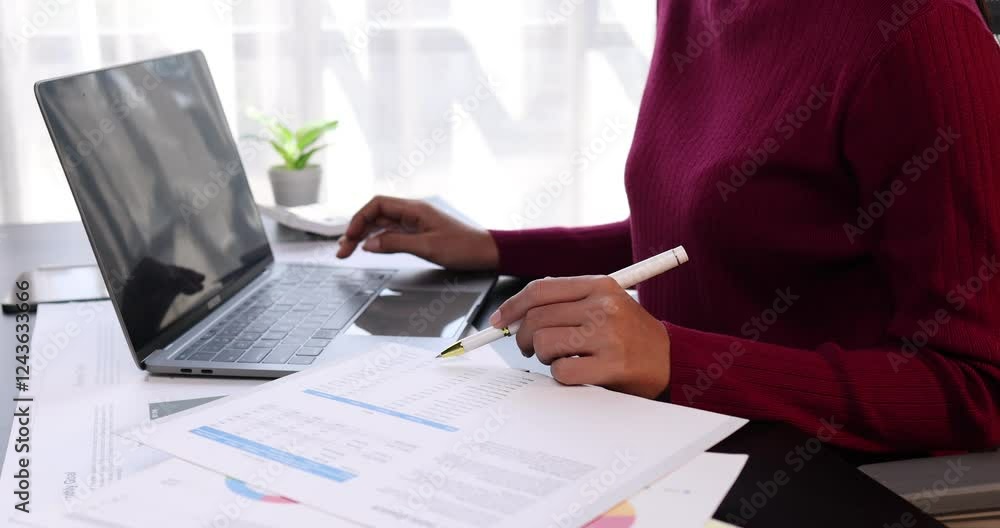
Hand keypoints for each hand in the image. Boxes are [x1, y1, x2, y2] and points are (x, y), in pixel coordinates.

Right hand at [336, 196, 498, 270]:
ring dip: (363, 236)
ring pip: (381, 225)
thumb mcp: (428, 248)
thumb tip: (369, 244)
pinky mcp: (419, 233)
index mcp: (415, 209)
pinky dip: (377, 240)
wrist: (487, 251)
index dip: (358, 219)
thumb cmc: (464, 248)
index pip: (377, 205)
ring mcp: (415, 222)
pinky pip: (392, 233)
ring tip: (348, 251)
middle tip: (342, 250)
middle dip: (356, 230)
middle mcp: (413, 212)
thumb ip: (396, 244)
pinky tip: (369, 248)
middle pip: (375, 215)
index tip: (349, 237)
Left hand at [491, 276, 670, 398]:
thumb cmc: (630, 334)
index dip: (512, 306)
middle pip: (537, 318)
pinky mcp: (611, 364)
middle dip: (524, 338)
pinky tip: (579, 372)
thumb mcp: (605, 303)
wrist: (672, 359)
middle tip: (532, 349)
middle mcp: (603, 306)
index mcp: (599, 285)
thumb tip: (516, 313)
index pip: (540, 290)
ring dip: (545, 357)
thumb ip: (567, 302)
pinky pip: (561, 371)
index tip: (499, 321)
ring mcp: (608, 335)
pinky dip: (562, 376)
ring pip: (544, 344)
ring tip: (563, 359)